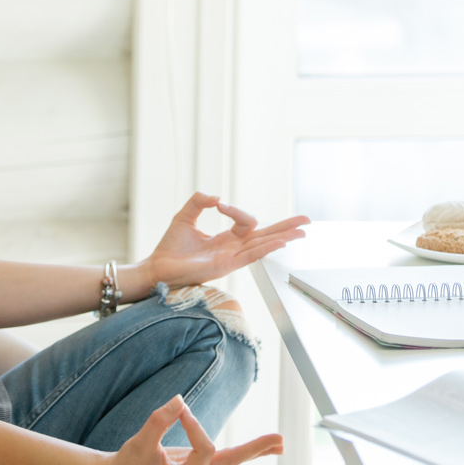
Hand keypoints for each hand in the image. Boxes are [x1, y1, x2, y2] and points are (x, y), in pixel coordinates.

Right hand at [100, 395, 282, 464]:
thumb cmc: (129, 462)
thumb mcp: (139, 442)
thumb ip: (159, 421)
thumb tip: (181, 400)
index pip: (204, 448)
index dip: (195, 425)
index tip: (178, 409)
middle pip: (232, 462)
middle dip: (255, 449)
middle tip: (281, 440)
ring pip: (232, 461)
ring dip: (255, 450)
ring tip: (280, 444)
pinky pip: (224, 457)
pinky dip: (243, 452)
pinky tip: (261, 448)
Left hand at [142, 192, 309, 288]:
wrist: (157, 267)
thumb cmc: (170, 247)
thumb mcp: (185, 216)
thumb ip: (200, 202)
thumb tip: (217, 197)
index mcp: (226, 239)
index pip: (246, 222)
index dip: (236, 210)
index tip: (219, 205)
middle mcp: (233, 249)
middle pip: (266, 236)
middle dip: (286, 228)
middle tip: (307, 221)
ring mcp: (231, 259)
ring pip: (263, 245)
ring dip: (283, 237)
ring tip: (302, 231)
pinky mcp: (225, 266)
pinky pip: (250, 256)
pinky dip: (266, 248)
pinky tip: (280, 242)